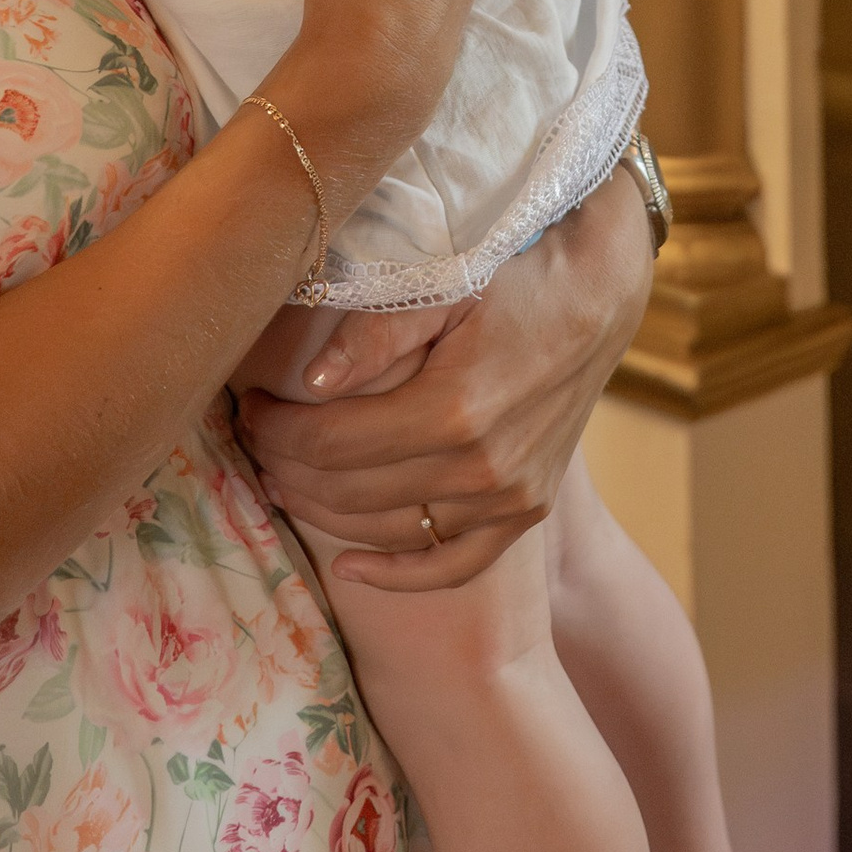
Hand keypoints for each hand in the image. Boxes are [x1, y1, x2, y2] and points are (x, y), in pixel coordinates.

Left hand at [239, 163, 653, 587]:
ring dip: (321, 510)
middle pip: (346, 491)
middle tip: (258, 434)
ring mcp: (507, 499)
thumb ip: (376, 334)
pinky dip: (397, 575)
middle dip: (285, 464)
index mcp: (452, 410)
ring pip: (385, 531)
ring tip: (284, 476)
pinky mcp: (524, 512)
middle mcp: (481, 469)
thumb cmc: (515, 276)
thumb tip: (313, 384)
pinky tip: (349, 568)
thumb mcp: (444, 284)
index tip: (252, 405)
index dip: (274, 429)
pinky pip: (452, 566)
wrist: (599, 294)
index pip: (328, 442)